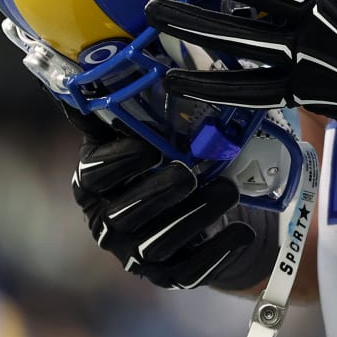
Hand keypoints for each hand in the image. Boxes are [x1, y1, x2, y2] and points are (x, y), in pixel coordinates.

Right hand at [66, 108, 258, 289]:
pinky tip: (242, 231)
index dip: (117, 162)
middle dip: (158, 191)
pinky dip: (217, 252)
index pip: (93, 175)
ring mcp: (135, 253)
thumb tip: (117, 61)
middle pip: (123, 213)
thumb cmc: (172, 158)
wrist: (203, 209)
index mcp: (97, 181)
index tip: (148, 147)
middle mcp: (108, 221)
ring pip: (156, 244)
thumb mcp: (154, 131)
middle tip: (191, 172)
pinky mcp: (167, 275)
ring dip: (195, 216)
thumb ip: (135, 104)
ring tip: (228, 192)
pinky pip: (187, 271)